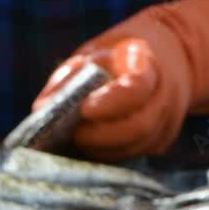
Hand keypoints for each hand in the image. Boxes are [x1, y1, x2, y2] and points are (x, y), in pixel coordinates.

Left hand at [34, 23, 192, 160]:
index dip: (109, 103)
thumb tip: (41, 108)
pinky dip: (111, 155)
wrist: (165, 58)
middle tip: (74, 135)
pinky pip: (137, 155)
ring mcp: (167, 121)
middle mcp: (165, 95)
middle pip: (139, 126)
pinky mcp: (162, 141)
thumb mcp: (93, 54)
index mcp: (148, 64)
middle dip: (101, 137)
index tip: (83, 110)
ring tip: (80, 141)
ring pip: (137, 147)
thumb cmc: (118, 57)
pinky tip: (93, 147)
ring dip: (104, 150)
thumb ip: (67, 78)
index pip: (136, 88)